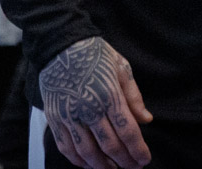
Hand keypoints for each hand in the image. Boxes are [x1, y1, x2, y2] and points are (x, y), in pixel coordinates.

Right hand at [40, 37, 152, 168]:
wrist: (60, 44)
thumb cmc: (95, 54)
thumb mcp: (121, 68)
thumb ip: (134, 96)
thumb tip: (146, 120)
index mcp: (109, 95)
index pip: (128, 132)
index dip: (138, 150)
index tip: (145, 159)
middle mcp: (89, 109)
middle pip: (110, 146)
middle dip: (125, 161)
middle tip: (133, 167)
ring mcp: (69, 115)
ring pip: (88, 152)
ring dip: (102, 166)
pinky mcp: (54, 118)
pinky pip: (66, 147)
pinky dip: (78, 161)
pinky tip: (89, 164)